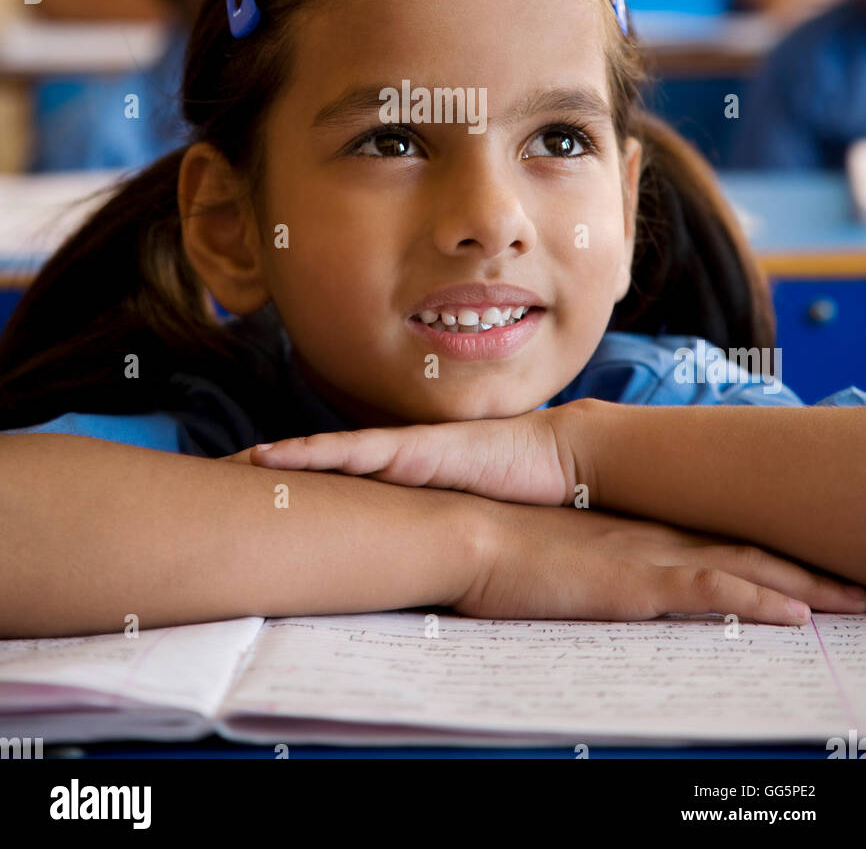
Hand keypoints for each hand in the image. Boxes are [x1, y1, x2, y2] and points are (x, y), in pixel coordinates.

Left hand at [246, 401, 592, 505]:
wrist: (551, 462)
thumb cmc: (514, 495)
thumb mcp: (461, 524)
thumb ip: (434, 538)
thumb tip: (411, 578)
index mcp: (403, 481)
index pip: (343, 481)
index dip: (304, 483)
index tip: (262, 491)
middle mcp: (395, 462)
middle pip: (326, 465)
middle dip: (280, 470)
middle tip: (230, 475)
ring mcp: (399, 451)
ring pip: (328, 454)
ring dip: (285, 458)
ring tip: (242, 461)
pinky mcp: (410, 447)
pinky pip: (351, 449)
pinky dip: (312, 451)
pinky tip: (276, 455)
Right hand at [456, 502, 865, 622]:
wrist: (465, 529)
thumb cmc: (494, 545)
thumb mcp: (550, 554)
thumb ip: (580, 563)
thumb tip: (586, 577)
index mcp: (634, 530)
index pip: (716, 541)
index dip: (766, 551)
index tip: (806, 562)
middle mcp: (651, 537)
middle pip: (746, 551)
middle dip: (805, 568)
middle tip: (854, 582)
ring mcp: (646, 556)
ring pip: (745, 571)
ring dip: (803, 588)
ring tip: (852, 599)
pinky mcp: (633, 582)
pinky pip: (710, 595)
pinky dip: (756, 603)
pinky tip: (794, 616)